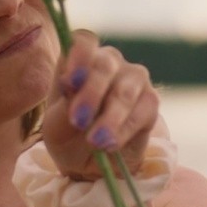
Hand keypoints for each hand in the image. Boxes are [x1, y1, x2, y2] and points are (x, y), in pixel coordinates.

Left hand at [43, 30, 160, 179]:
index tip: (70, 81)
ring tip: (95, 142)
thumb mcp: (56, 126)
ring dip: (110, 117)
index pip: (83, 41)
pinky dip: (125, 129)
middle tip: (78, 122)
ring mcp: (133, 79)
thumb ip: (63, 105)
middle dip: (91, 94)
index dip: (78, 56)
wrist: (91, 165)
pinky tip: (111, 145)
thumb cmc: (68, 136)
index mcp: (79, 60)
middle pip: (104, 64)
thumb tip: (70, 82)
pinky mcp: (150, 101)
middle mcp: (108, 62)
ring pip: (125, 89)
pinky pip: (144, 109)